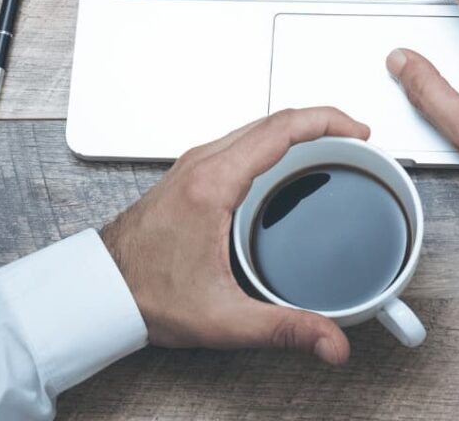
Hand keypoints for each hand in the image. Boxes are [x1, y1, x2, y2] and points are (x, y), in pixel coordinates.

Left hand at [101, 107, 370, 362]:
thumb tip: (331, 339)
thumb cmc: (147, 293)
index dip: (328, 121)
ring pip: (260, 124)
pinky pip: (245, 137)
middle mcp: (205, 162)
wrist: (100, 288)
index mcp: (214, 183)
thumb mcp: (223, 319)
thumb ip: (284, 328)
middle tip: (356, 136)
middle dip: (323, 120)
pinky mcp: (194, 170)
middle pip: (276, 118)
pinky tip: (290, 159)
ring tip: (332, 144)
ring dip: (300, 127)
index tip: (358, 130)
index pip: (282, 128)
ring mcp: (197, 162)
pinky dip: (278, 137)